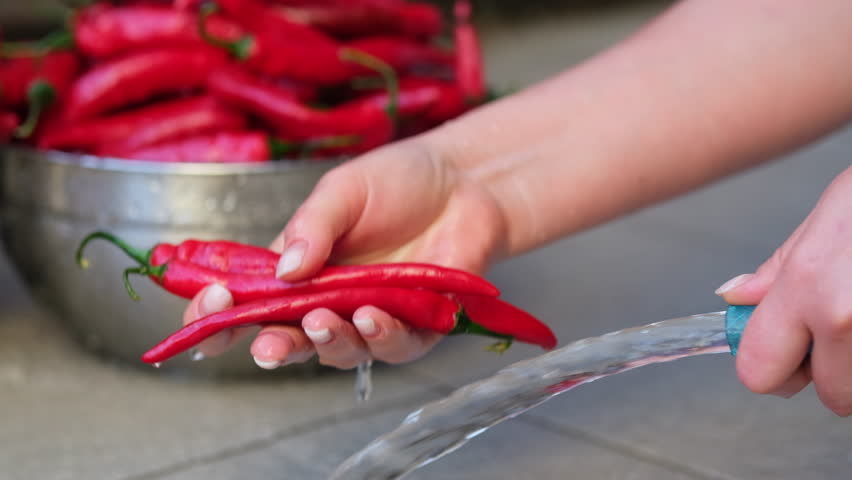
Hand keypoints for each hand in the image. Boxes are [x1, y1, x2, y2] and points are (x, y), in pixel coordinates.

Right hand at [182, 136, 507, 369]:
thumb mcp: (343, 190)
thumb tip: (283, 267)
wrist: (464, 182)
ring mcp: (371, 316)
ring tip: (324, 321)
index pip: (251, 300)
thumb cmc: (398, 182)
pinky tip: (373, 316)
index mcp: (299, 269)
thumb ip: (312, 226)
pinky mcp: (417, 327)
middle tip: (264, 345)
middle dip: (273, 346)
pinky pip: (395, 346)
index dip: (222, 315)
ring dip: (329, 343)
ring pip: (341, 351)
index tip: (206, 312)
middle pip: (291, 338)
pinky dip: (382, 336)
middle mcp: (330, 300)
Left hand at [716, 166, 851, 415]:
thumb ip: (779, 271)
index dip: (771, 368)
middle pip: (831, 395)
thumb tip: (735, 298)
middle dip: (833, 372)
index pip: (759, 373)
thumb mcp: (826, 219)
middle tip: (840, 330)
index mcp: (808, 287)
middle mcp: (846, 319)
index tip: (782, 351)